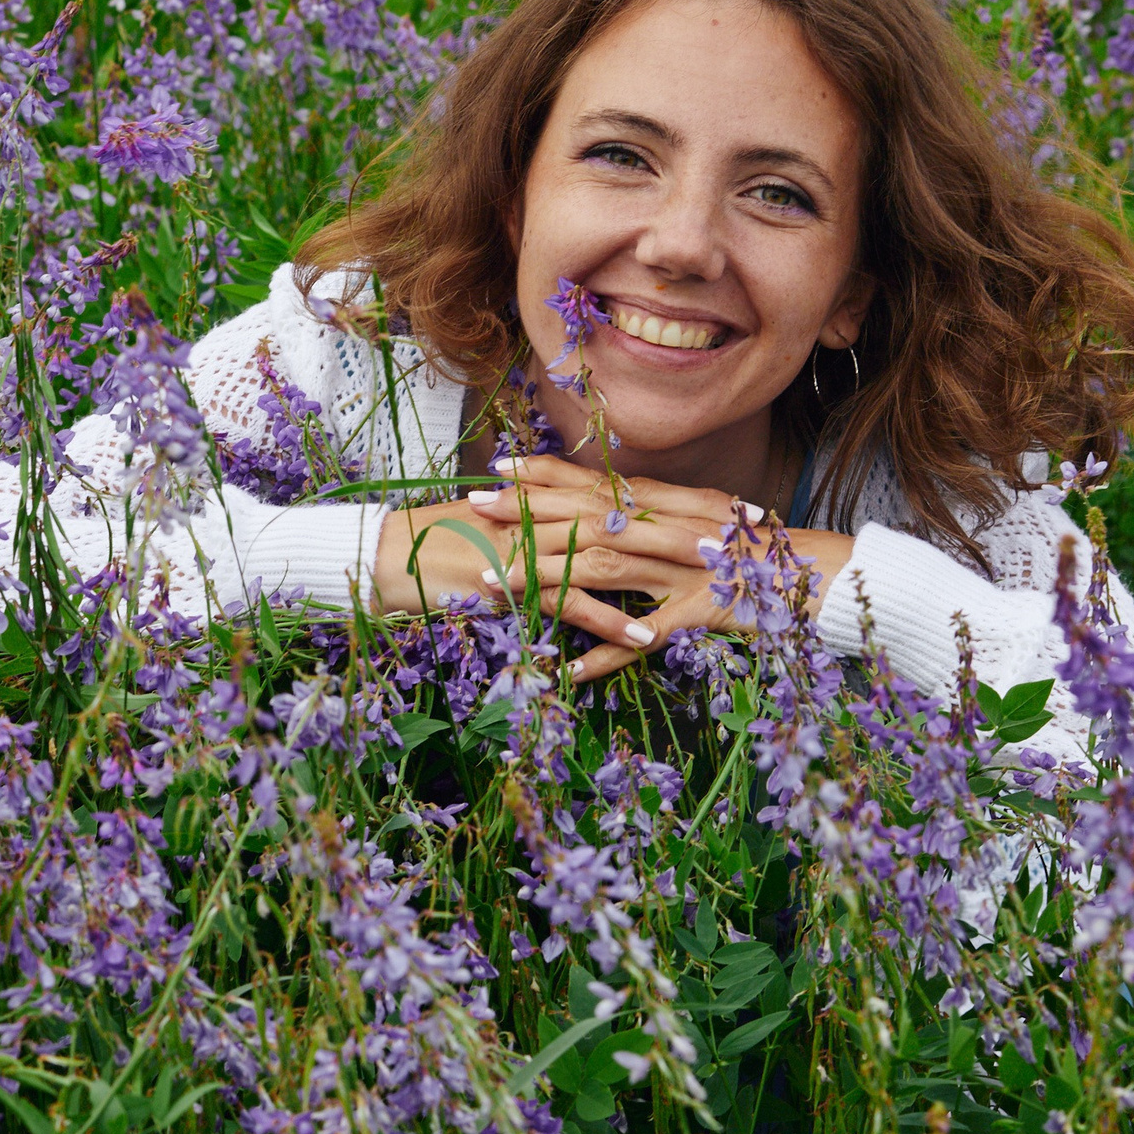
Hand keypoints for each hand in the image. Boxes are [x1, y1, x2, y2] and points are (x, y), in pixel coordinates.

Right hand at [370, 487, 711, 653]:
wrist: (385, 555)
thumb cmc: (440, 546)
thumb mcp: (504, 531)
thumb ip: (546, 529)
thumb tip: (582, 535)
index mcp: (549, 500)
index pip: (629, 495)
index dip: (685, 500)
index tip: (735, 507)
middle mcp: (546, 516)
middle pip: (633, 518)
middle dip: (694, 528)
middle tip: (748, 540)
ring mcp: (531, 548)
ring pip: (612, 556)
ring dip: (667, 570)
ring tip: (715, 585)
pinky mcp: (512, 581)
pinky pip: (569, 602)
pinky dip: (608, 620)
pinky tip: (645, 637)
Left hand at [457, 452, 856, 679]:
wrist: (825, 579)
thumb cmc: (762, 556)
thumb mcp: (705, 524)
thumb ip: (658, 519)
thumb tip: (609, 516)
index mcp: (672, 503)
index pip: (598, 482)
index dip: (544, 473)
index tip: (495, 467)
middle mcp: (674, 527)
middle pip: (587, 516)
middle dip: (525, 513)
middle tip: (474, 509)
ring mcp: (687, 569)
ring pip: (603, 568)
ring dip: (543, 577)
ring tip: (492, 586)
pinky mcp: (704, 612)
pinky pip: (647, 636)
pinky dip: (608, 655)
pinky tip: (568, 670)